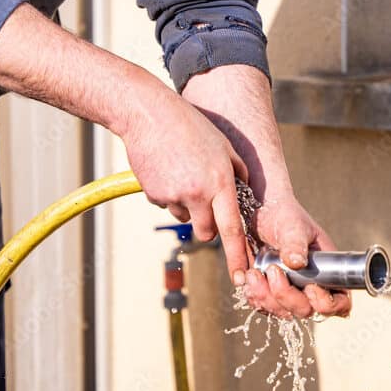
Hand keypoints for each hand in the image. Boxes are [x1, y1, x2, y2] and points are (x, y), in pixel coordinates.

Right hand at [120, 88, 251, 267]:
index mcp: (221, 182)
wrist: (149, 115)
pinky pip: (166, 204)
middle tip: (205, 204)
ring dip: (187, 204)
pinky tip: (167, 169)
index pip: (232, 228)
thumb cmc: (190, 126)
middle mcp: (199, 193)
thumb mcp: (223, 146)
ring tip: (183, 171)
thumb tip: (242, 195)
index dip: (238, 254)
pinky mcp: (155, 195)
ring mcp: (175, 196)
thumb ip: (237, 172)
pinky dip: (168, 193)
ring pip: (185, 216)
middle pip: (207, 232)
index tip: (241, 275)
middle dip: (208, 227)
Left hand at [237, 195, 351, 318]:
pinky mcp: (269, 292)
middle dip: (286, 297)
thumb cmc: (286, 215)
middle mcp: (311, 285)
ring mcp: (290, 291)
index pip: (339, 302)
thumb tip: (297, 263)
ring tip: (254, 272)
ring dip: (266, 297)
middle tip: (272, 271)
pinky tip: (249, 276)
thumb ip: (296, 243)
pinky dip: (254, 295)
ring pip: (282, 312)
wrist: (263, 211)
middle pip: (306, 311)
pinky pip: (263, 306)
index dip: (326, 304)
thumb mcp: (293, 225)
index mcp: (327, 271)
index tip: (309, 287)